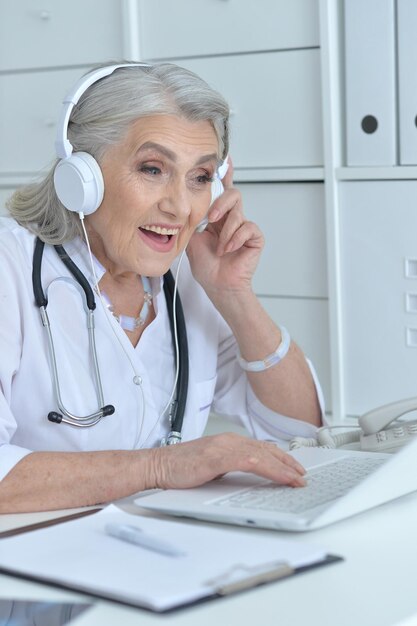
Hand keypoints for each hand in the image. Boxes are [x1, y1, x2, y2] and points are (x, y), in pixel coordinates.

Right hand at [149, 432, 305, 489]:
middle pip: (266, 449)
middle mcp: (228, 441)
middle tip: (302, 475)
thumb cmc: (179, 468)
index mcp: (227, 442)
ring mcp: (223, 447)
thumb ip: (228, 468)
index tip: (294, 468)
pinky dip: (270, 468)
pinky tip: (281, 476)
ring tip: (297, 478)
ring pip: (262, 454)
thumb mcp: (210, 467)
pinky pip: (251, 461)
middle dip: (288, 462)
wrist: (156, 465)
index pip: (260, 447)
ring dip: (284, 467)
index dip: (280, 458)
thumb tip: (247, 478)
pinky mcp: (218, 457)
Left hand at [187, 158, 263, 296]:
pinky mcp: (254, 237)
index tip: (224, 159)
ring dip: (225, 232)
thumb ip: (193, 218)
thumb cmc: (206, 266)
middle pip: (232, 194)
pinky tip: (228, 249)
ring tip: (219, 248)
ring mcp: (244, 227)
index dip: (224, 174)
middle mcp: (231, 218)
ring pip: (238, 212)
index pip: (221, 191)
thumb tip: (189, 201)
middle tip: (211, 218)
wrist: (218, 284)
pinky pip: (248, 227)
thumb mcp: (192, 237)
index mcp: (217, 216)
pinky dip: (235, 238)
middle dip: (221, 203)